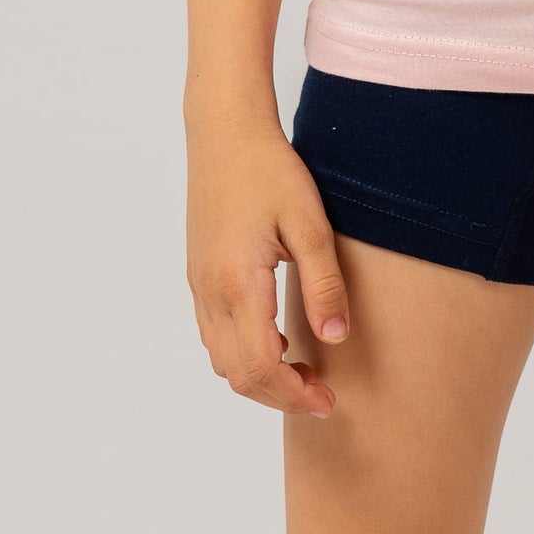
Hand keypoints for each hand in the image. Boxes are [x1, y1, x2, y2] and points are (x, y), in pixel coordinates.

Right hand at [186, 102, 350, 418]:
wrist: (224, 132)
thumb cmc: (270, 170)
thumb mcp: (310, 224)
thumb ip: (324, 284)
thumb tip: (335, 340)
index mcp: (238, 284)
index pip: (262, 367)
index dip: (295, 394)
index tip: (329, 401)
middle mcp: (210, 292)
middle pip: (238, 375)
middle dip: (280, 396)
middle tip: (322, 395)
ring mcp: (199, 285)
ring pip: (222, 360)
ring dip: (260, 378)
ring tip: (304, 370)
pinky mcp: (198, 275)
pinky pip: (214, 336)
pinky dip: (243, 354)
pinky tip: (278, 340)